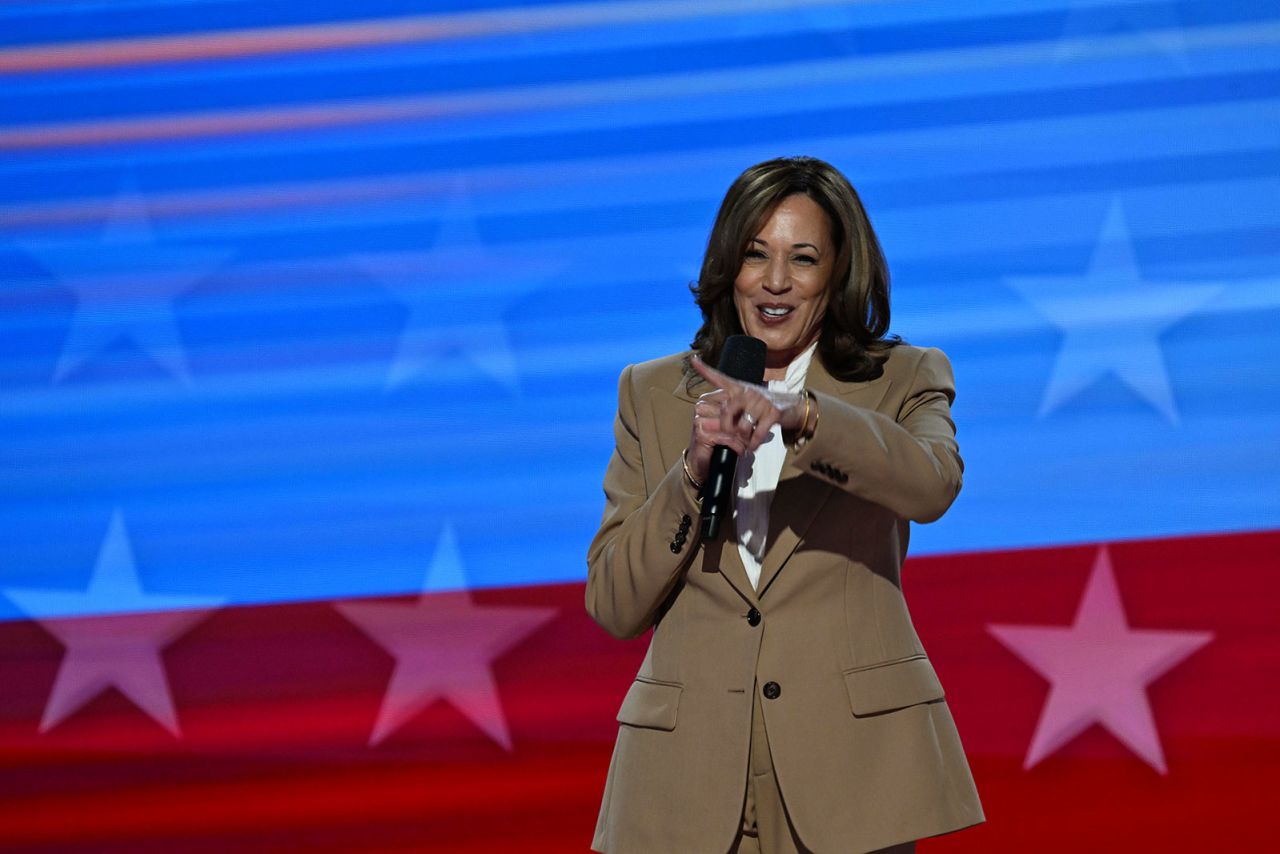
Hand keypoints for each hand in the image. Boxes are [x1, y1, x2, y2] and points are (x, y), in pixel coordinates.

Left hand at [685, 355, 806, 483]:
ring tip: (744, 442)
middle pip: (727, 411)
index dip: (705, 369)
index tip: (693, 359)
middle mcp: (748, 391)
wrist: (793, 407)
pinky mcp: (773, 412)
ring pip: (743, 425)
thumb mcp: (748, 403)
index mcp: (739, 388)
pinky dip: (753, 443)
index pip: (719, 378)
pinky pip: (758, 432)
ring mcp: (761, 401)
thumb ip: (731, 410)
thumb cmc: (765, 407)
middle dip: (726, 428)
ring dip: (742, 438)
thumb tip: (712, 424)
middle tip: (731, 436)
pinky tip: (752, 447)